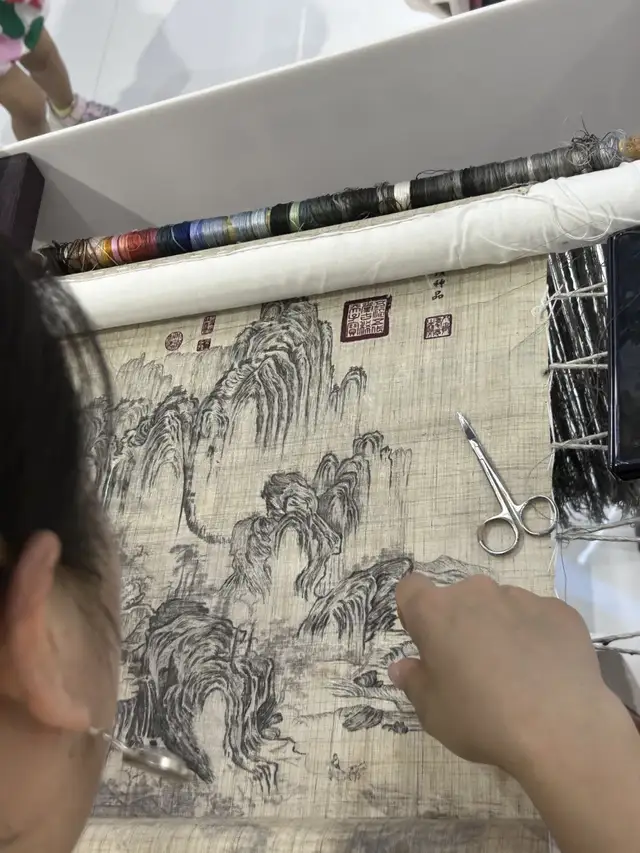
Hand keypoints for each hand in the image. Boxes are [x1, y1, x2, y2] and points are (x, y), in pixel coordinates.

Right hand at [389, 573, 620, 777]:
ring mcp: (521, 598)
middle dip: (460, 624)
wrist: (562, 728)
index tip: (427, 643)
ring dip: (498, 628)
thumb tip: (402, 667)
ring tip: (515, 674)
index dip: (415, 613)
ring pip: (499, 606)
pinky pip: (537, 617)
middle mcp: (476, 593)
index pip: (410, 589)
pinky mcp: (558, 610)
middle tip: (472, 668)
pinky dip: (535, 636)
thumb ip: (414, 683)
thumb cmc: (484, 720)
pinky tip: (546, 673)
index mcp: (436, 612)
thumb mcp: (434, 712)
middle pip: (459, 599)